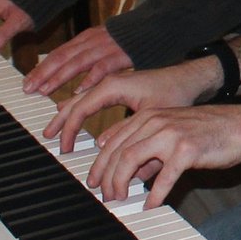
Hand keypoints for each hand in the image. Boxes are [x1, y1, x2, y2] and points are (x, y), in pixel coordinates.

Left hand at [24, 24, 134, 97]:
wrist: (159, 26)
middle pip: (62, 57)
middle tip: (28, 89)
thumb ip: (89, 60)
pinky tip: (80, 90)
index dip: (42, 68)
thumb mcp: (105, 45)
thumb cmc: (132, 41)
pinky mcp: (123, 54)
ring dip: (59, 77)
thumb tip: (74, 83)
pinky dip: (91, 78)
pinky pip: (103, 66)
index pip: (59, 54)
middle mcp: (93, 41)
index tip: (28, 83)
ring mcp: (107, 47)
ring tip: (45, 91)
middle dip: (43, 74)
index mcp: (87, 38)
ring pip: (78, 62)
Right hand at [44, 62, 214, 150]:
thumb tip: (118, 162)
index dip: (69, 129)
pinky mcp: (118, 88)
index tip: (65, 147)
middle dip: (60, 120)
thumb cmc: (176, 92)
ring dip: (66, 115)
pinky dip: (79, 109)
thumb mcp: (156, 118)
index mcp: (113, 86)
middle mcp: (109, 83)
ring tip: (55, 131)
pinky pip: (90, 99)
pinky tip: (74, 118)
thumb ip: (135, 139)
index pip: (80, 108)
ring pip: (80, 99)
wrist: (191, 77)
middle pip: (74, 101)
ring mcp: (112, 83)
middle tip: (49, 138)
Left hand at [87, 109, 240, 207]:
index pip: (113, 141)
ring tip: (121, 200)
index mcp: (149, 116)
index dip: (99, 164)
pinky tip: (150, 206)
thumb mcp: (172, 131)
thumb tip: (128, 168)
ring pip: (131, 160)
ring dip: (121, 184)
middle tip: (105, 196)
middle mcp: (155, 122)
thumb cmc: (209, 131)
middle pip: (117, 152)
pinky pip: (163, 177)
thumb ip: (148, 144)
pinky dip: (154, 195)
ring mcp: (170, 135)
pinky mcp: (186, 150)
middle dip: (106, 178)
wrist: (240, 127)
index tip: (94, 181)